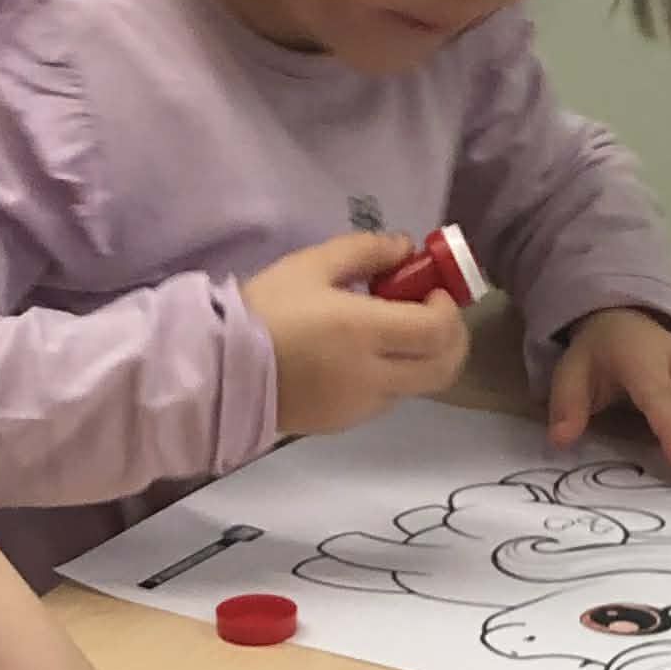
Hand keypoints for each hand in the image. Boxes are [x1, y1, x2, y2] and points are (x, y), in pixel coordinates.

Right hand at [244, 231, 469, 437]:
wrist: (218, 371)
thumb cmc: (264, 311)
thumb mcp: (310, 265)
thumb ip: (365, 250)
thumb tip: (405, 247)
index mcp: (365, 332)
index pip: (439, 330)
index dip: (448, 308)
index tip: (431, 290)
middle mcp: (373, 376)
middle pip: (444, 369)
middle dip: (452, 339)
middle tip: (431, 315)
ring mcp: (361, 406)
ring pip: (418, 386)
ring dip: (421, 358)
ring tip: (388, 333)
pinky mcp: (345, 423)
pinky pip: (387, 399)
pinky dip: (392, 376)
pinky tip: (360, 357)